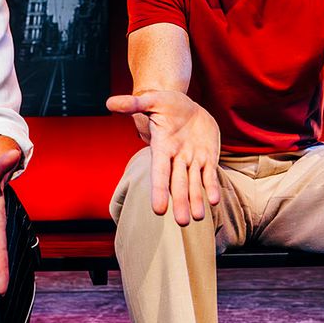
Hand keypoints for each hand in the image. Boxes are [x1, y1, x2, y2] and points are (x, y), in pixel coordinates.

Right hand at [108, 90, 220, 225]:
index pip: (159, 172)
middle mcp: (177, 158)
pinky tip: (213, 201)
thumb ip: (134, 104)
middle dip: (180, 202)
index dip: (159, 190)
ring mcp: (193, 160)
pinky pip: (210, 175)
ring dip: (195, 200)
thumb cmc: (167, 104)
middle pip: (178, 183)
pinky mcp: (208, 158)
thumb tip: (110, 102)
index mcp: (162, 147)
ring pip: (194, 184)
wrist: (187, 107)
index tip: (158, 209)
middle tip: (182, 222)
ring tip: (197, 218)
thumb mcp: (152, 100)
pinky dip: (211, 187)